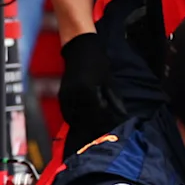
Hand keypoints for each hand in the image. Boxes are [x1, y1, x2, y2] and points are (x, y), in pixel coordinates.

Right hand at [56, 31, 119, 150]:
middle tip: (105, 135)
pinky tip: (83, 123)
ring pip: (75, 118)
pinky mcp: (61, 95)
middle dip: (96, 127)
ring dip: (85, 126)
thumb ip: (115, 101)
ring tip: (95, 131)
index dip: (107, 123)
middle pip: (86, 119)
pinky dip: (75, 120)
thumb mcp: (109, 82)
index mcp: (88, 92)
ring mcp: (66, 96)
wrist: (80, 49)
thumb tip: (123, 116)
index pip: (99, 114)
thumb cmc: (98, 63)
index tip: (113, 130)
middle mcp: (74, 95)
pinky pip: (67, 113)